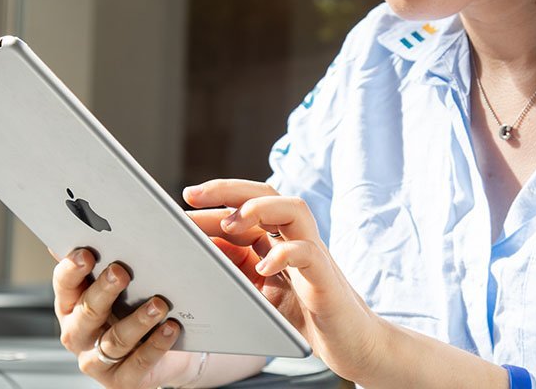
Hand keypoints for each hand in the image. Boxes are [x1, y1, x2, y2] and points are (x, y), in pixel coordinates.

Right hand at [50, 248, 196, 387]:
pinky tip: (170, 327)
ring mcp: (96, 360)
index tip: (86, 253)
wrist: (164, 348)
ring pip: (114, 340)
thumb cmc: (136, 305)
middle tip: (122, 271)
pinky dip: (156, 344)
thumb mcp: (120, 281)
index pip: (64, 283)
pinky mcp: (121, 380)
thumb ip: (104, 256)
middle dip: (104, 290)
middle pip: (87, 311)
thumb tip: (88, 220)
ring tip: (158, 304)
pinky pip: (139, 363)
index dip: (72, 269)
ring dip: (137, 320)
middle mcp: (78, 332)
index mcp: (71, 303)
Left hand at [185, 179, 388, 382]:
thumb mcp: (259, 294)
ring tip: (231, 221)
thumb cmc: (304, 319)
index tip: (183, 205)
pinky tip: (264, 267)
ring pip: (293, 210)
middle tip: (192, 195)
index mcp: (277, 242)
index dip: (214, 204)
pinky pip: (308, 254)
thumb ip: (235, 272)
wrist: (352, 346)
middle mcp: (295, 240)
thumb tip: (196, 257)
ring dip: (259, 209)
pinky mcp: (326, 279)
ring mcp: (313, 255)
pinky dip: (285, 254)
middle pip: (266, 196)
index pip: (245, 208)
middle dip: (228, 190)